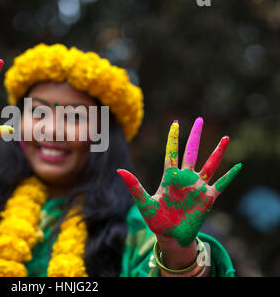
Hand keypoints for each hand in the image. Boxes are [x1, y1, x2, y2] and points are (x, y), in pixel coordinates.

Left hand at [118, 117, 241, 247]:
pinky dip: (229, 176)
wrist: (171, 237)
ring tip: (226, 138)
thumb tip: (118, 170)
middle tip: (200, 119)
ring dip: (217, 152)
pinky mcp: (208, 198)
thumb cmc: (156, 220)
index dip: (173, 138)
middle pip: (192, 153)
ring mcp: (198, 187)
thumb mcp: (143, 202)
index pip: (172, 153)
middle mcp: (185, 179)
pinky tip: (238, 166)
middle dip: (195, 136)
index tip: (175, 123)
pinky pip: (221, 184)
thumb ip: (134, 186)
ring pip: (210, 165)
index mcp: (170, 177)